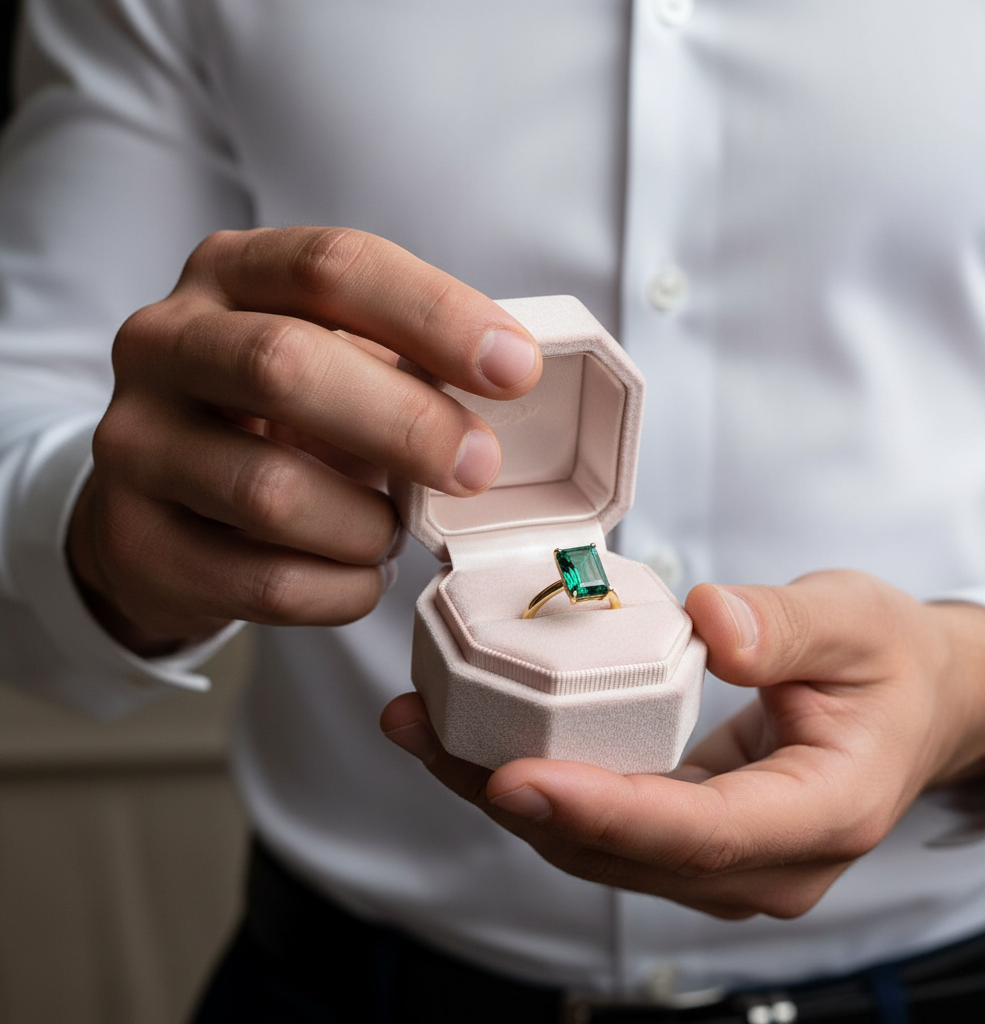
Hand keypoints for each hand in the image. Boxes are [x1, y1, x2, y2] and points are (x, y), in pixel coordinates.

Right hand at [67, 227, 540, 654]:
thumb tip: (509, 382)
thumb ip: (405, 360)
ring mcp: (136, 444)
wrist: (167, 501)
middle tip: (478, 466)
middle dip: (406, 423)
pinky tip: (358, 574)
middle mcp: (164, 344)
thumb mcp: (334, 358)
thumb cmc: (277, 418)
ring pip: (271, 491)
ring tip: (390, 530)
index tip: (515, 368)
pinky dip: (341, 588)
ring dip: (366, 524)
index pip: (332, 266)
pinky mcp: (136, 541)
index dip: (434, 314)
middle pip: (285, 366)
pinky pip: (266, 581)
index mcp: (229, 274)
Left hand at [381, 570, 984, 918]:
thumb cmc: (889, 664)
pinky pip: (601, 824)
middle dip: (516, 800)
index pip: (699, 832)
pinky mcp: (689, 838)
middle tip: (428, 735)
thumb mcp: (857, 622)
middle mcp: (767, 862)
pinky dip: (535, 785)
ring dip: (503, 793)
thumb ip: (787, 626)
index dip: (602, 812)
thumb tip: (710, 623)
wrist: (912, 703)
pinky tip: (474, 741)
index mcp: (823, 813)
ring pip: (596, 848)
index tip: (511, 778)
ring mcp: (724, 862)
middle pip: (623, 851)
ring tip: (424, 730)